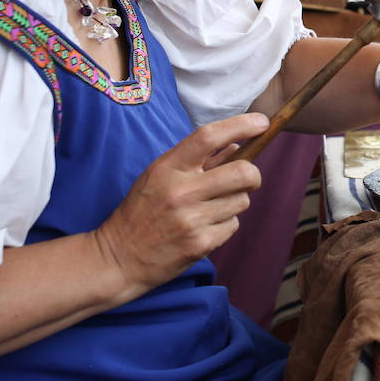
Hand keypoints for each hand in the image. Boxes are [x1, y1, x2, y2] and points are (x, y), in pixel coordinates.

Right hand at [93, 114, 266, 293]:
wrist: (119, 258)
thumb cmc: (141, 212)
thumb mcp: (159, 176)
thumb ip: (197, 160)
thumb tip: (236, 144)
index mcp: (168, 167)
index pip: (209, 136)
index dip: (240, 125)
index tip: (260, 122)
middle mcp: (181, 191)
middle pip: (242, 172)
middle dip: (253, 174)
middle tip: (247, 179)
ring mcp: (191, 219)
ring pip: (242, 201)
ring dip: (234, 202)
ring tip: (210, 209)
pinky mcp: (200, 244)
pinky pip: (233, 225)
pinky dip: (225, 225)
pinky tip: (204, 228)